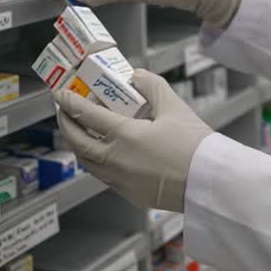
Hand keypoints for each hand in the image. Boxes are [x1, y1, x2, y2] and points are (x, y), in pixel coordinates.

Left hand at [55, 69, 212, 211]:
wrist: (211, 183)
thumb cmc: (195, 146)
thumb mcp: (175, 108)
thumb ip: (152, 87)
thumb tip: (136, 76)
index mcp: (125, 136)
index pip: (86, 115)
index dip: (69, 102)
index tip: (60, 94)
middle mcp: (116, 160)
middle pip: (78, 142)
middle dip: (66, 125)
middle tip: (65, 113)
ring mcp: (120, 180)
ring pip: (87, 163)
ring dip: (79, 146)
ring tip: (81, 133)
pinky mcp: (129, 194)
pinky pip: (103, 177)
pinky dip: (96, 163)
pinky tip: (104, 155)